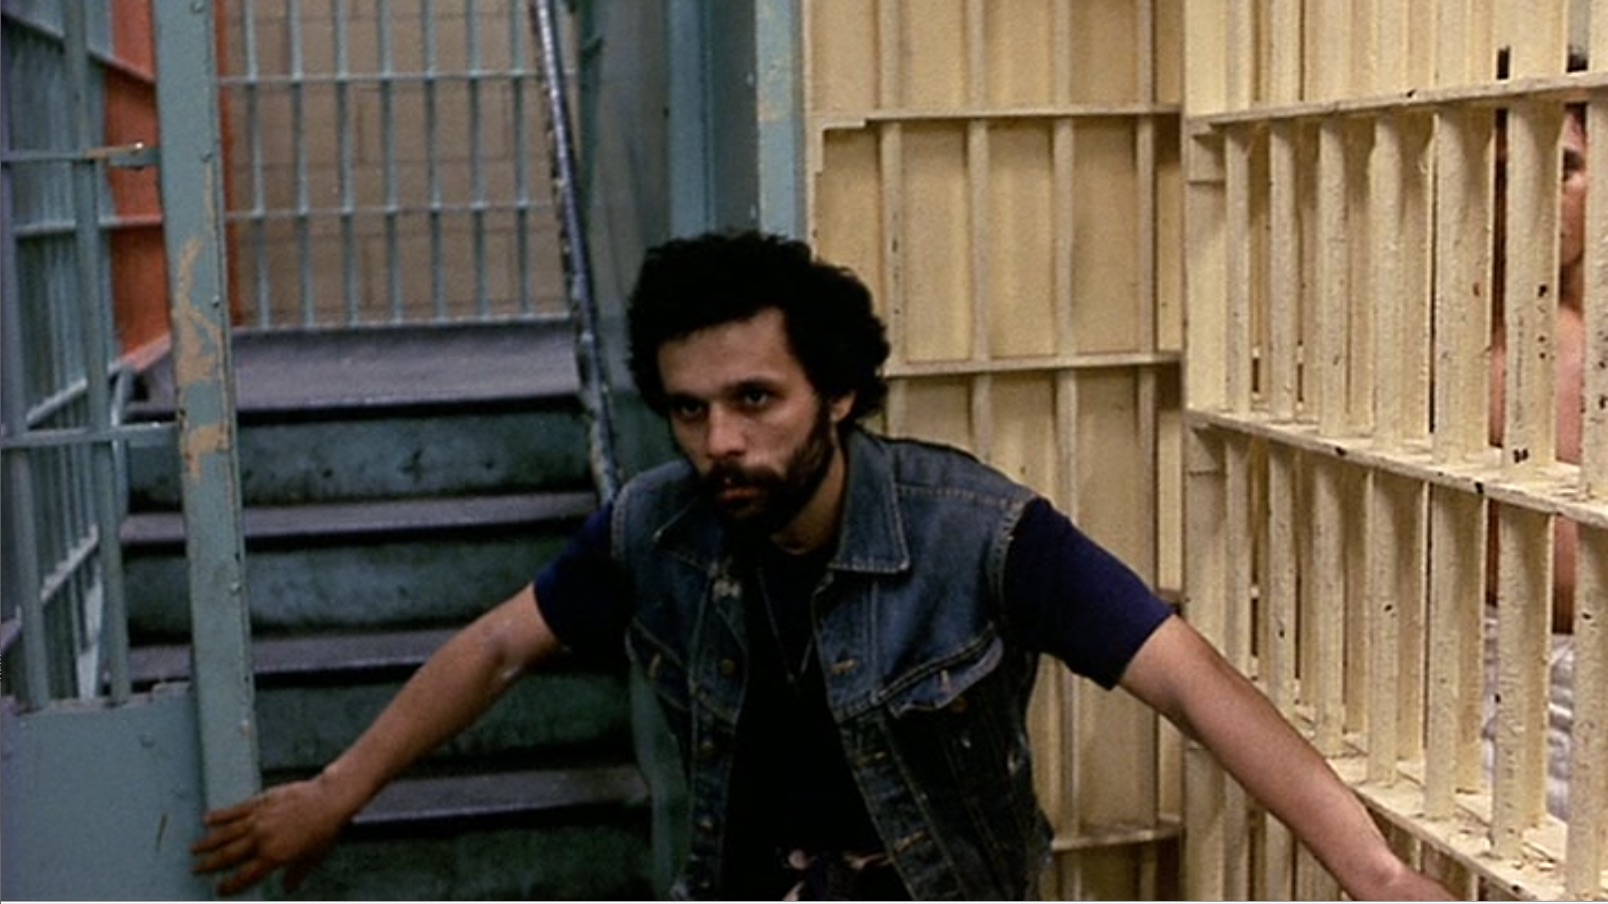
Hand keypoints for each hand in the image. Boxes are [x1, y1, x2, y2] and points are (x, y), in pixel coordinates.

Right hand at [190, 777, 350, 895]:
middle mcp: (261, 840)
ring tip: (194, 849)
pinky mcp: (260, 802)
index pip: (244, 876)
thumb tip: (288, 889)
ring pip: (226, 834)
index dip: (230, 886)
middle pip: (228, 856)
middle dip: (210, 865)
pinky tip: (207, 819)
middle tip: (196, 869)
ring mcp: (258, 820)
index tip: (219, 890)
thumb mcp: (312, 858)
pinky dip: (220, 815)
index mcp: (273, 857)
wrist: (328, 801)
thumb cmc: (324, 830)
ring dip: (208, 842)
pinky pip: (235, 811)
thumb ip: (296, 874)